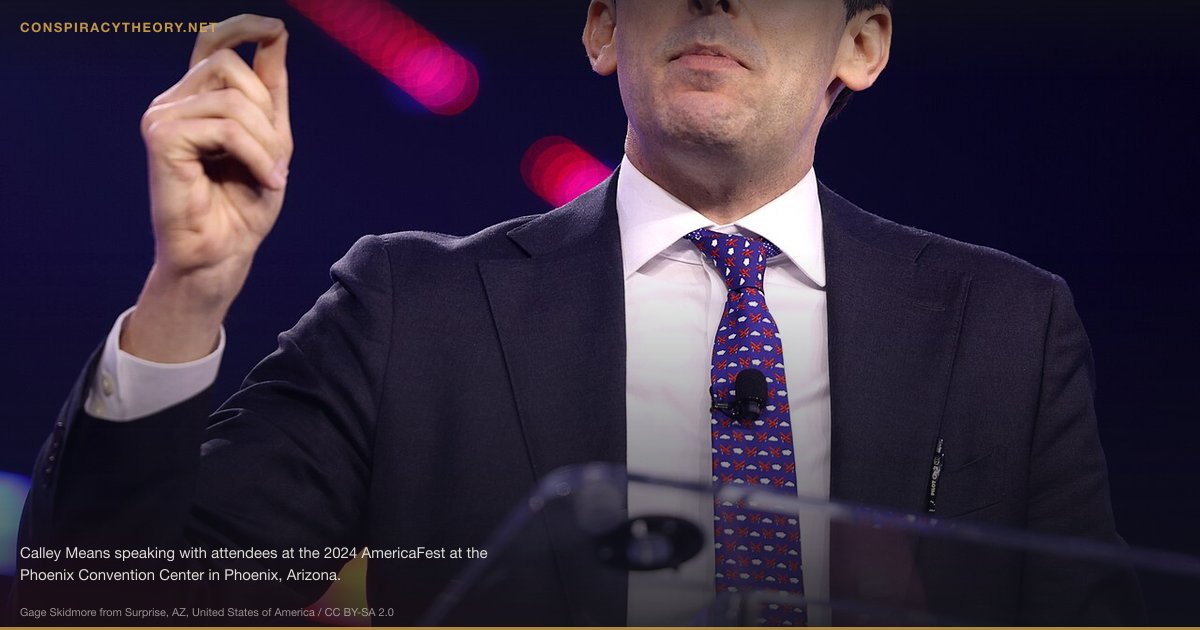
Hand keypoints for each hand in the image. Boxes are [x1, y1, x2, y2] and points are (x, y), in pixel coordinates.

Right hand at [124, 15, 291, 361]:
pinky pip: (226, 127)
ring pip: (233, 100)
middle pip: (230, 67)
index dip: (241, 27)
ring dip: (265, 141)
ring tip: (270, 174)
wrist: (222, 256)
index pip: (211, 43)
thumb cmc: (244, 206)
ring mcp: (162, 117)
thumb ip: (270, 91)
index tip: (276, 29)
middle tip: (276, 158)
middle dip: (267, 112)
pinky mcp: (161, 138)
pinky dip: (255, 155)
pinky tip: (264, 180)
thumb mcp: (271, 140)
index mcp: (197, 100)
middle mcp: (173, 102)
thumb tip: (276, 35)